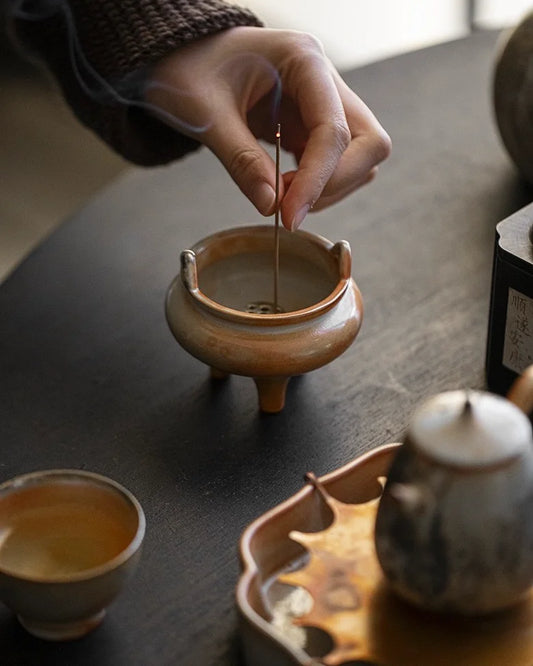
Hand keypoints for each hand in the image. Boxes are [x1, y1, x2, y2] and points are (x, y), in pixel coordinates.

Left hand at [146, 27, 390, 229]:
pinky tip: (283, 190)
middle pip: (368, 144)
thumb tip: (272, 207)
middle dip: (334, 184)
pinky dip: (316, 187)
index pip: (335, 130)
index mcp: (304, 60)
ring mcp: (324, 105)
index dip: (318, 179)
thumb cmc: (190, 70)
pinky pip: (335, 165)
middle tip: (287, 206)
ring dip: (328, 189)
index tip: (289, 216)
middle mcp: (325, 81)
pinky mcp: (313, 127)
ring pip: (359, 159)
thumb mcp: (206, 114)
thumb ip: (241, 160)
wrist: (184, 57)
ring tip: (279, 195)